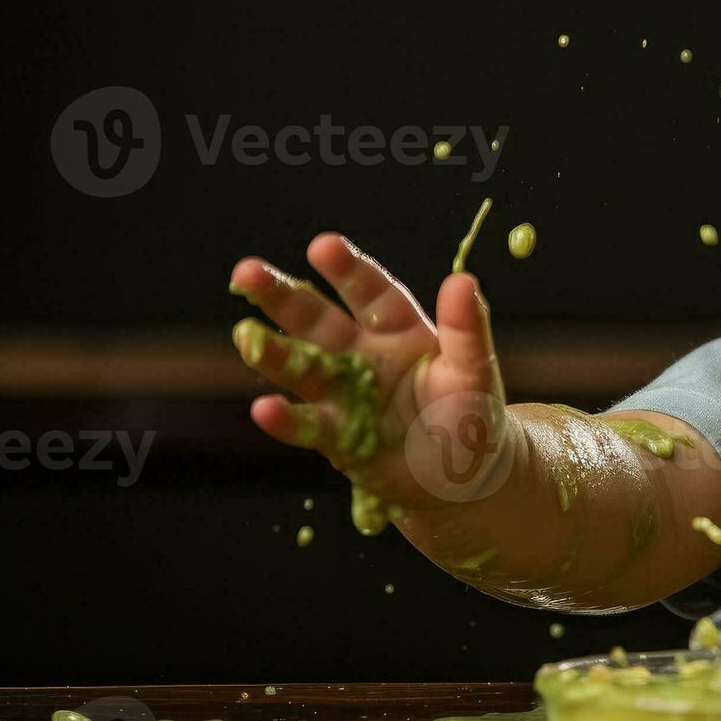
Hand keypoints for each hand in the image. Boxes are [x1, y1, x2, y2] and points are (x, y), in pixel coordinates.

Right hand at [228, 232, 511, 524]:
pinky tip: (263, 409)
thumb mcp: (475, 370)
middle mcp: (362, 355)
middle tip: (246, 272)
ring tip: (244, 336)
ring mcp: (343, 395)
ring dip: (272, 353)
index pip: (370, 293)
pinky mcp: (336, 437)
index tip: (323, 245)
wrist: (465, 475)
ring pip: (300, 368)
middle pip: (317, 320)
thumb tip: (463, 280)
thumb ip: (468, 328)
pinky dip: (284, 420)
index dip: (347, 270)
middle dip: (283, 296)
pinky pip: (306, 425)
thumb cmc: (471, 411)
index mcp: (398, 329)